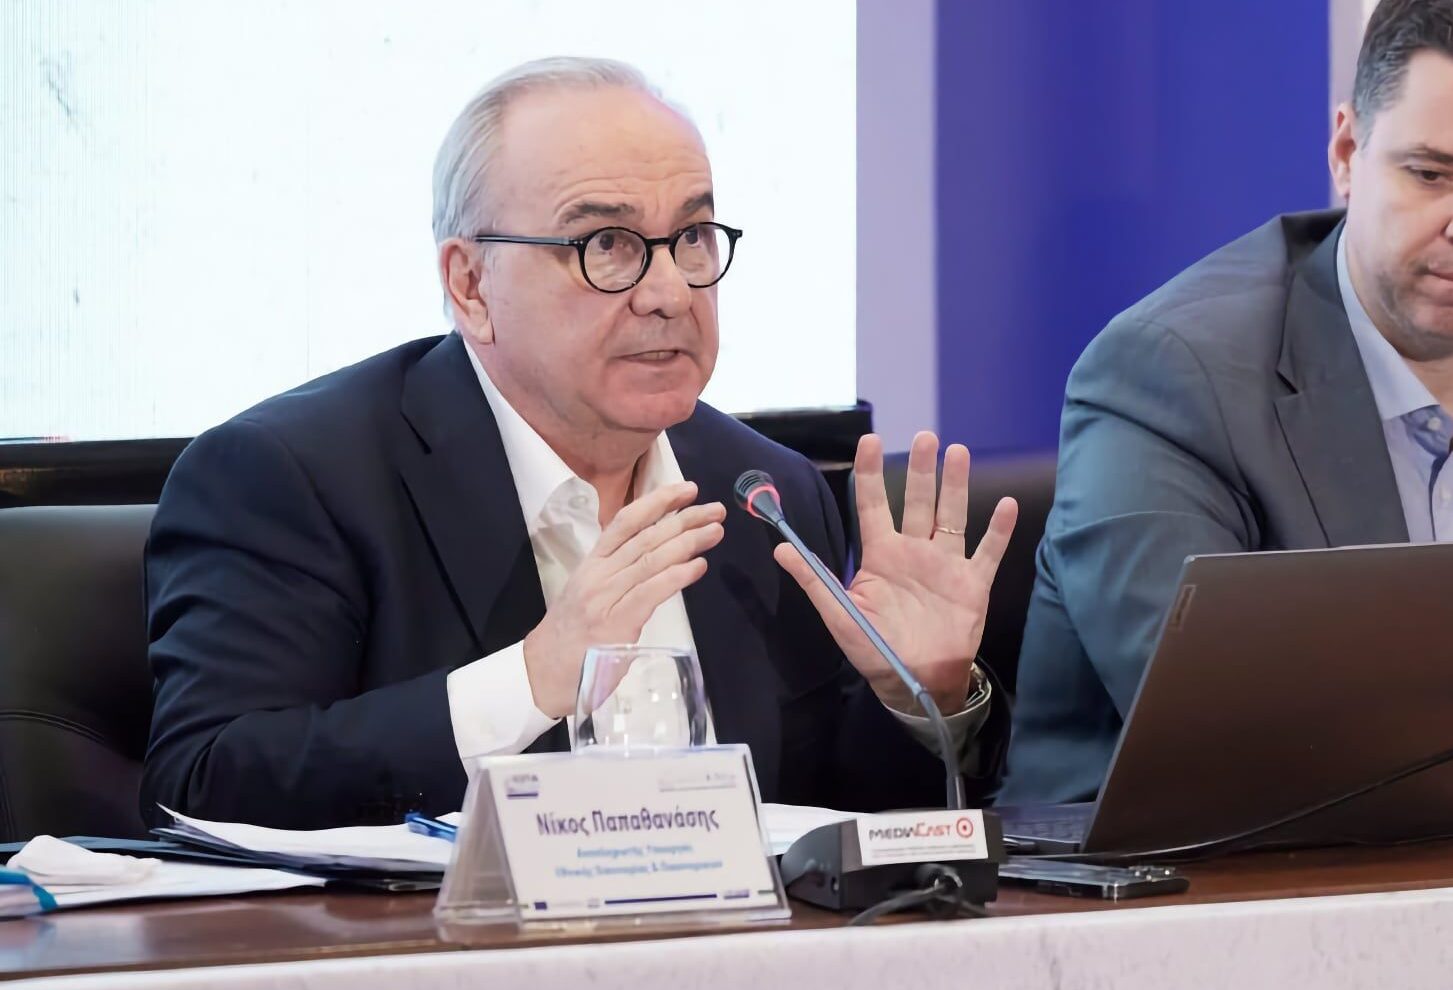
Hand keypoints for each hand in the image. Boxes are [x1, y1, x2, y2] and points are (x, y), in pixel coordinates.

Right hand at [523, 481, 724, 717]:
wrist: (544, 673)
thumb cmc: (572, 636)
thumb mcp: (589, 592)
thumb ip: (619, 573)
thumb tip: (659, 553)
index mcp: (592, 563)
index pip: (626, 521)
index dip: (658, 501)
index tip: (687, 489)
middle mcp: (598, 574)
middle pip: (646, 536)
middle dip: (684, 519)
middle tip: (716, 510)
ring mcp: (606, 597)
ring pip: (652, 559)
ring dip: (689, 542)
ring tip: (715, 532)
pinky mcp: (616, 623)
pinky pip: (651, 592)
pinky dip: (678, 576)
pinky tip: (699, 567)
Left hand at [775, 432, 1016, 714]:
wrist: (915, 682)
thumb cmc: (875, 648)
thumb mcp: (840, 615)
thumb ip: (814, 580)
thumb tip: (782, 549)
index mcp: (881, 555)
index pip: (874, 505)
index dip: (871, 474)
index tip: (870, 441)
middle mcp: (914, 552)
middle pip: (918, 501)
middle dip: (920, 470)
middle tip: (925, 437)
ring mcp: (946, 565)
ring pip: (952, 516)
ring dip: (956, 485)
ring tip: (958, 452)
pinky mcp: (972, 584)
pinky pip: (988, 552)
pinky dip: (999, 530)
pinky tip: (1008, 505)